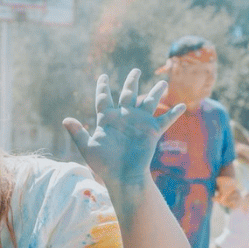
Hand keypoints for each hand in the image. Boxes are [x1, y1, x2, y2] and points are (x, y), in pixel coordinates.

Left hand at [62, 69, 183, 187]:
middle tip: (136, 71)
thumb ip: (77, 133)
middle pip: (128, 94)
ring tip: (164, 83)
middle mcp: (124, 117)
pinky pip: (165, 119)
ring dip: (156, 92)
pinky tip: (183, 105)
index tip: (103, 77)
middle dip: (132, 82)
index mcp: (107, 119)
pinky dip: (174, 113)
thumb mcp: (88, 148)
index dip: (103, 87)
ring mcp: (139, 123)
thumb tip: (65, 120)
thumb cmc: (103, 164)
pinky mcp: (151, 131)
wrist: (122, 176)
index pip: (104, 98)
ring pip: (149, 102)